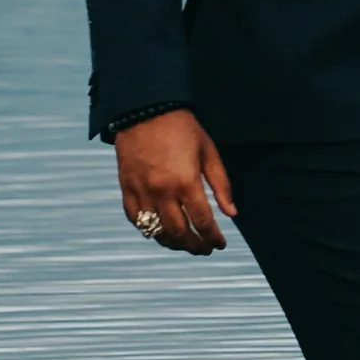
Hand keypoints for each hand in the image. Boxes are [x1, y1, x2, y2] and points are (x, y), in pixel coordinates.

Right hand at [113, 108, 236, 254]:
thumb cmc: (183, 129)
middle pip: (179, 233)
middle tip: (205, 249)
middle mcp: (162, 191)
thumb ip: (221, 185)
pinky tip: (161, 231)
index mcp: (186, 182)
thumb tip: (232, 213)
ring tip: (186, 244)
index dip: (213, 238)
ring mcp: (142, 192)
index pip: (203, 222)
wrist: (145, 110)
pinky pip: (135, 220)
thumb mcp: (209, 152)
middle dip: (194, 246)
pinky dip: (148, 230)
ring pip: (156, 231)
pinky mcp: (127, 189)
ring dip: (173, 243)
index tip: (219, 244)